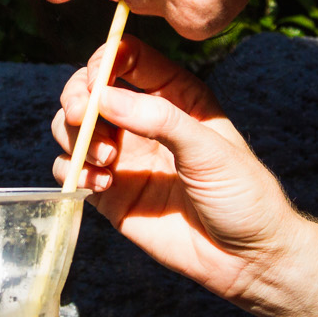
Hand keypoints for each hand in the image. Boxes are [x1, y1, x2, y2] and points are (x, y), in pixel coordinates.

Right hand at [53, 37, 316, 306]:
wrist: (246, 259)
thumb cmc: (242, 195)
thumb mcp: (209, 148)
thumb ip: (158, 118)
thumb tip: (103, 97)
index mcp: (175, 96)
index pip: (128, 58)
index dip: (105, 60)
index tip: (98, 79)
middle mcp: (144, 121)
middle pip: (90, 90)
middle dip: (78, 97)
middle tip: (82, 116)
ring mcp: (124, 157)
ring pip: (72, 128)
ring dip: (75, 137)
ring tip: (105, 159)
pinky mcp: (110, 193)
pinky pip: (71, 170)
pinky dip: (73, 172)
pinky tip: (101, 185)